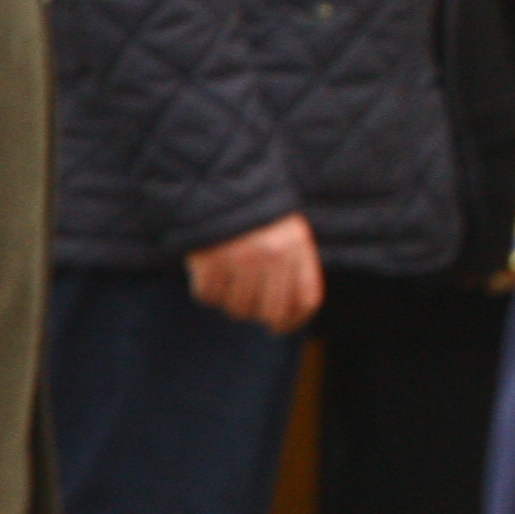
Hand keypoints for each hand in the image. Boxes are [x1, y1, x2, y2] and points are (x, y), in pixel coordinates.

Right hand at [186, 213, 322, 333]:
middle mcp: (273, 256)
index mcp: (298, 247)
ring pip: (238, 308)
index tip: (279, 328)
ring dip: (231, 302)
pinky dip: (207, 291)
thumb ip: (294, 268)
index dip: (294, 321)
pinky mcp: (210, 260)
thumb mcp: (288, 234)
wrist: (220, 185)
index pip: (307, 299)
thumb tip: (287, 317)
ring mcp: (241, 259)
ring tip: (229, 280)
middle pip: (271, 312)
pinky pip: (208, 297)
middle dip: (259, 316)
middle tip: (249, 307)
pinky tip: (210, 273)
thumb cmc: (258, 216)